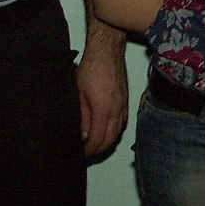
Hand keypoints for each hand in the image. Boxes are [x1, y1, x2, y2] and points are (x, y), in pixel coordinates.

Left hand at [77, 34, 128, 158]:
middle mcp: (117, 110)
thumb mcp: (79, 94)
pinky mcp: (126, 100)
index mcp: (103, 109)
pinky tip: (107, 131)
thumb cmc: (92, 68)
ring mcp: (124, 105)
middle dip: (98, 150)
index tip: (82, 154)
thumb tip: (82, 134)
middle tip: (87, 153)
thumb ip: (82, 117)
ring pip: (117, 132)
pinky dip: (114, 132)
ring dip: (107, 142)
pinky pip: (122, 122)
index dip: (89, 150)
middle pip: (110, 139)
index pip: (97, 139)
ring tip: (95, 145)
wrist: (107, 51)